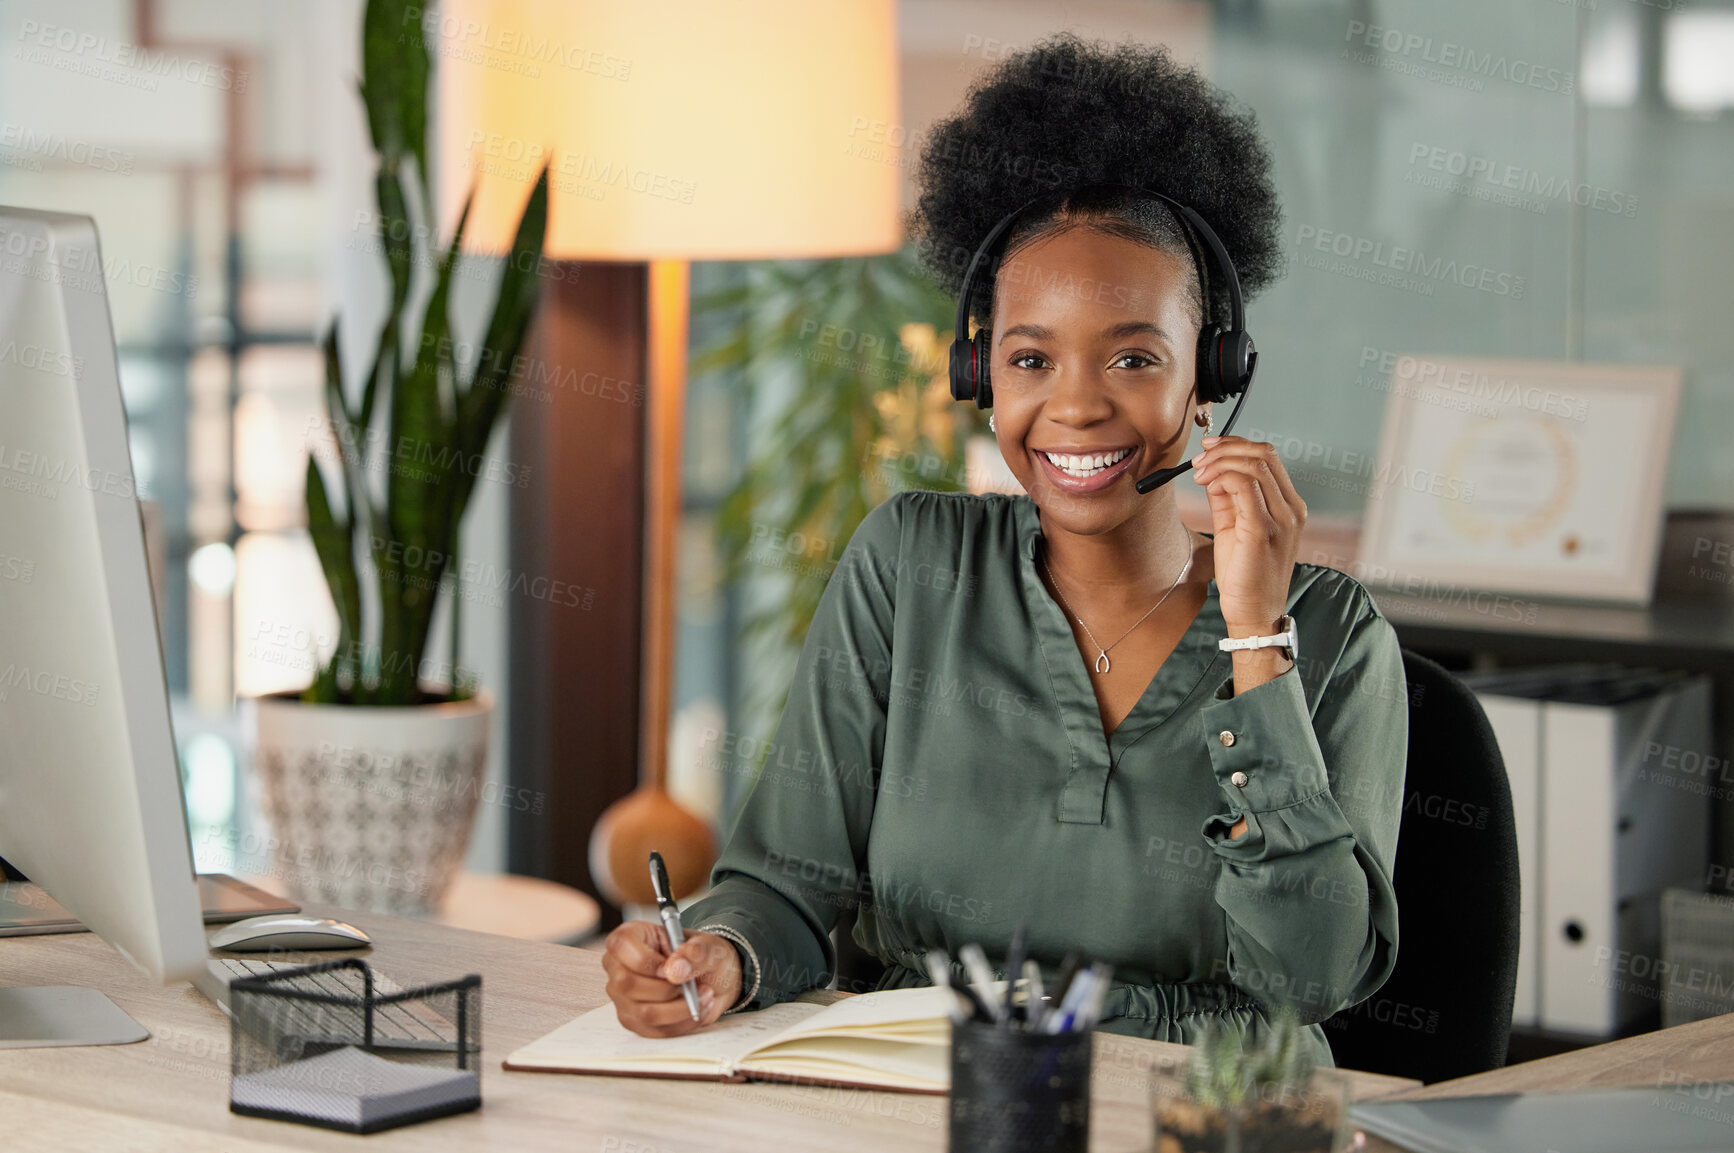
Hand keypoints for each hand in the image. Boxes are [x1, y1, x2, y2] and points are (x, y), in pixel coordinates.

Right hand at [601, 921, 742, 1036]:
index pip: (620, 944)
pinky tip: (698, 1008)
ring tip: (704, 995)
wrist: (714, 980)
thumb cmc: (703, 957)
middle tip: (692, 983)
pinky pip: (656, 1030)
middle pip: (627, 983)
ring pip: (644, 1012)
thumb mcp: (709, 946)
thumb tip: (675, 968)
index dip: (646, 959)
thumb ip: (697, 951)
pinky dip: (683, 1022)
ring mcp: (623, 997)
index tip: (671, 966)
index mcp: (631, 937)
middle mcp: (619, 966)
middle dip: (667, 988)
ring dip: (681, 1008)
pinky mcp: (635, 1021)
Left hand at [1191, 435, 1305, 635]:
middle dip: (1226, 449)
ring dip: (1221, 461)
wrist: (1253, 612)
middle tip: (1200, 459)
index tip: (1208, 448)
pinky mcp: (1263, 530)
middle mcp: (1291, 509)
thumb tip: (1212, 471)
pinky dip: (1223, 476)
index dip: (1236, 445)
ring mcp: (1281, 519)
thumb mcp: (1234, 527)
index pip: (1268, 457)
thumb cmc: (1244, 573)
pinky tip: (1207, 483)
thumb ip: (1227, 497)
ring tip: (1199, 473)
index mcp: (1289, 505)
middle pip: (1264, 455)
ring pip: (1255, 466)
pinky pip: (1245, 487)